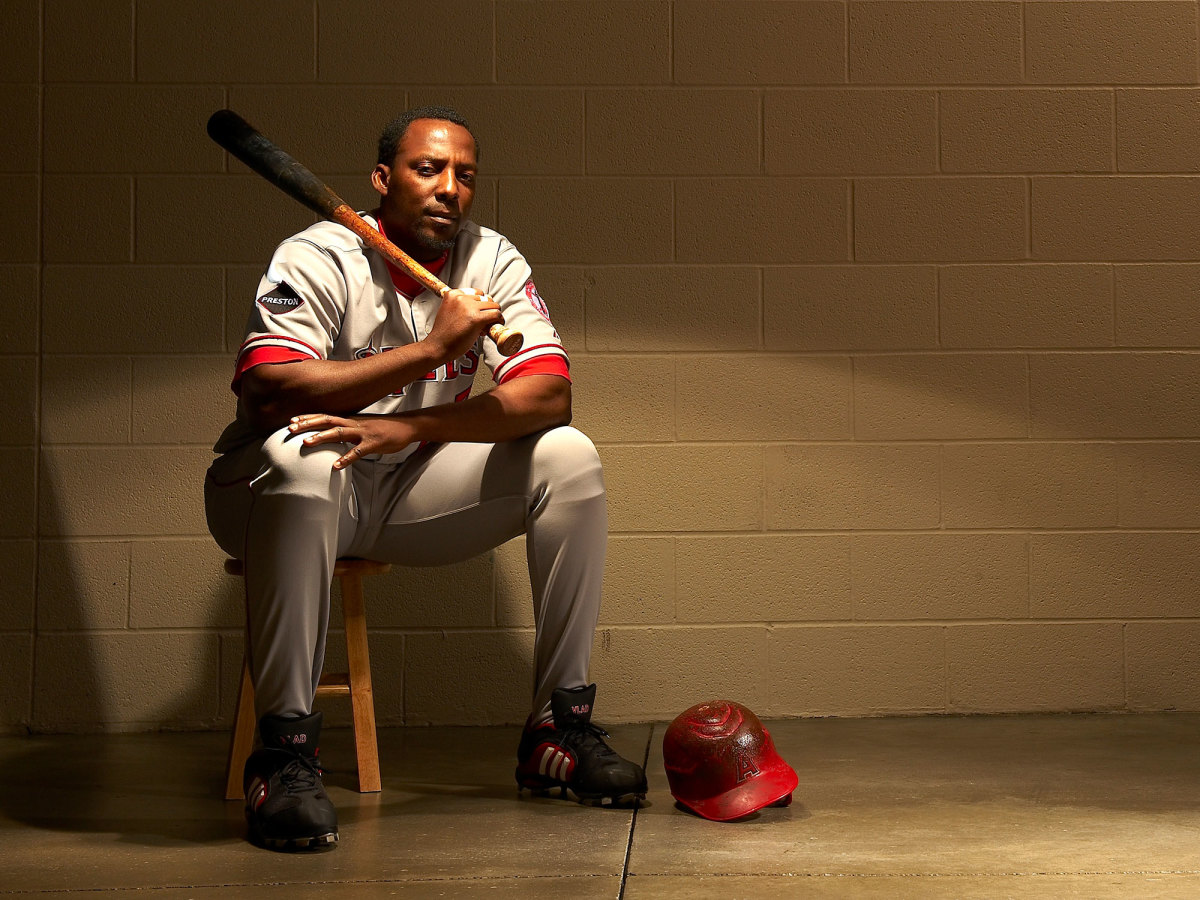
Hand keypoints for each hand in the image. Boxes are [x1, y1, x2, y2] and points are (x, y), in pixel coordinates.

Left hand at [288, 413, 416, 468]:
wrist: (407, 426)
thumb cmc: (385, 428)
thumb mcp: (363, 426)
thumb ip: (348, 431)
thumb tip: (334, 437)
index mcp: (351, 419)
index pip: (325, 416)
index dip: (309, 417)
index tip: (292, 420)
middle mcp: (354, 423)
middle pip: (327, 420)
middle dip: (308, 424)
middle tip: (290, 428)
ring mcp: (364, 432)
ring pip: (339, 432)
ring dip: (321, 437)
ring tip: (306, 443)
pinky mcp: (374, 443)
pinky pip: (358, 452)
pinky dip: (346, 458)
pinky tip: (336, 466)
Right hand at [426, 288, 503, 361]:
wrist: (438, 347)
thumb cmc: (444, 333)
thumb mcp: (448, 311)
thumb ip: (461, 305)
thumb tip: (481, 305)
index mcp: (453, 294)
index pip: (476, 292)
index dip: (481, 302)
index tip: (480, 311)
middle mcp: (461, 298)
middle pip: (485, 298)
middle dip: (487, 309)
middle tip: (485, 320)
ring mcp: (469, 307)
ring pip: (493, 306)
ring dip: (494, 314)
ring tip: (488, 325)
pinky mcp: (476, 318)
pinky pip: (496, 314)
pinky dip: (499, 319)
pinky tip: (497, 324)